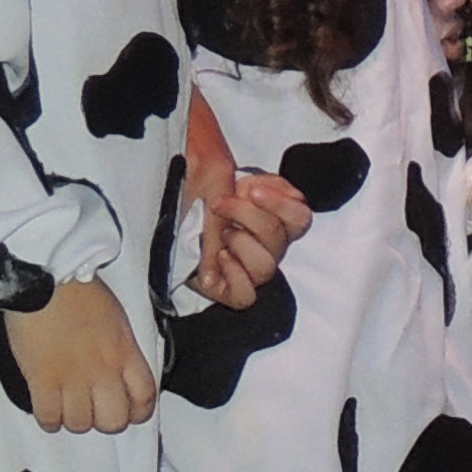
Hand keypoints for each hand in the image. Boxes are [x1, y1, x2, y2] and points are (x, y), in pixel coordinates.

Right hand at [5, 279, 155, 434]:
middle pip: (113, 421)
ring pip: (80, 424)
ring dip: (73, 419)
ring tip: (66, 407)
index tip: (128, 413)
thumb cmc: (80, 292)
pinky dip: (48, 419)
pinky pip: (49, 417)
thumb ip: (123, 350)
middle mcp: (104, 371)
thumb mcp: (117, 320)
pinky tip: (47, 409)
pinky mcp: (42, 379)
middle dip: (104, 421)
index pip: (144, 398)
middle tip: (92, 410)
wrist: (47, 277)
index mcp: (126, 353)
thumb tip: (120, 374)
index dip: (137, 413)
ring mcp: (73, 378)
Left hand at [181, 106, 310, 308]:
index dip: (282, 204)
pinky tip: (218, 259)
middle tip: (220, 203)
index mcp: (275, 220)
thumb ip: (253, 182)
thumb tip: (262, 192)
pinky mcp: (232, 290)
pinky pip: (246, 295)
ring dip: (240, 244)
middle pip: (280, 240)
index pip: (301, 217)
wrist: (170, 215)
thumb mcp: (223, 176)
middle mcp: (269, 247)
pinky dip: (234, 277)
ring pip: (266, 268)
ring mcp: (251, 270)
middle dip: (248, 216)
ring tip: (220, 234)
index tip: (251, 189)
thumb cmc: (199, 195)